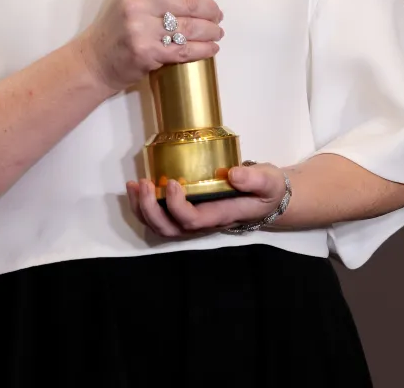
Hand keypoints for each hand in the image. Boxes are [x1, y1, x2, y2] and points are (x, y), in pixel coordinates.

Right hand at [78, 0, 223, 92]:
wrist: (96, 59)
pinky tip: (210, 48)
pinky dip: (204, 49)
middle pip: (189, 1)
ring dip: (211, 30)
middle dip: (211, 9)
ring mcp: (141, 28)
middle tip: (216, 15)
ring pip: (191, 27)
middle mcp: (137, 1)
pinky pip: (186, 49)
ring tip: (216, 32)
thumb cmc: (118, 26)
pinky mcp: (148, 52)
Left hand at [126, 163, 286, 237]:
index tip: (172, 182)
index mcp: (222, 215)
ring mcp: (195, 220)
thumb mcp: (268, 180)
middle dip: (151, 210)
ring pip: (163, 228)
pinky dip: (145, 206)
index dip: (177, 206)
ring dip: (142, 210)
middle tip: (143, 184)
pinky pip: (163, 218)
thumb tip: (234, 174)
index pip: (193, 220)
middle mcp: (204, 222)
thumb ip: (254, 178)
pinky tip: (138, 187)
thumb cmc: (267, 189)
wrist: (269, 199)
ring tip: (134, 185)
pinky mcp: (189, 212)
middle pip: (171, 230)